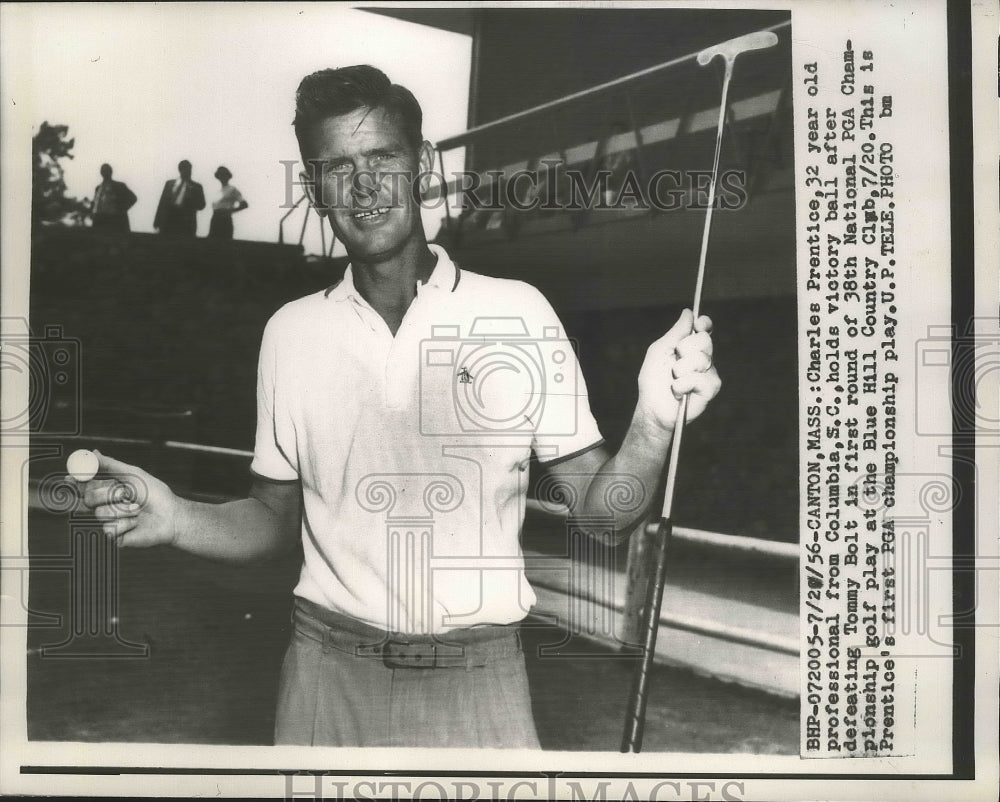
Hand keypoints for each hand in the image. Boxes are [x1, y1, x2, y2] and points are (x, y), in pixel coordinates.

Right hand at [70, 451, 180, 547]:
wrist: (170, 516)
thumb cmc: (155, 494)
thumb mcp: (133, 475)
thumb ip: (111, 465)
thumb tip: (93, 452)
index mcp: (110, 489)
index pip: (86, 486)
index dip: (76, 482)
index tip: (69, 477)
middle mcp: (107, 505)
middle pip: (88, 498)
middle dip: (106, 493)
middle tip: (124, 494)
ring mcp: (110, 521)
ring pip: (99, 513)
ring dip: (122, 509)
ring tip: (137, 510)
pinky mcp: (115, 536)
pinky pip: (109, 528)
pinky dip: (126, 523)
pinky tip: (136, 523)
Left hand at [637, 309, 721, 432]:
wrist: (652, 408)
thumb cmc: (653, 380)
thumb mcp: (659, 351)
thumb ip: (675, 332)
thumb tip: (688, 312)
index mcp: (690, 347)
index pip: (705, 328)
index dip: (704, 323)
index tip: (698, 323)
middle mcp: (703, 357)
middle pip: (704, 340)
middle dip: (684, 349)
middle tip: (674, 362)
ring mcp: (709, 372)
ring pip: (701, 359)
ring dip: (680, 370)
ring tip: (673, 379)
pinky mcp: (711, 388)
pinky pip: (700, 378)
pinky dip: (683, 384)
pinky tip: (678, 391)